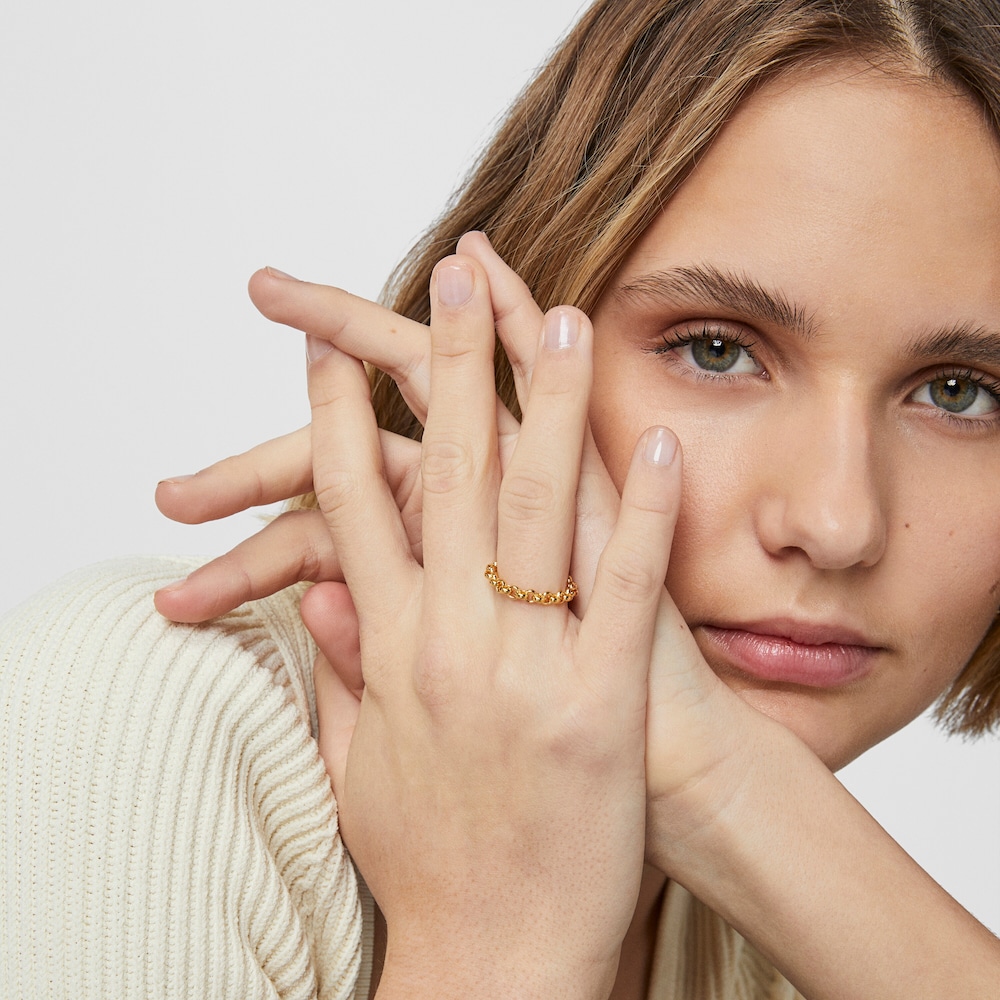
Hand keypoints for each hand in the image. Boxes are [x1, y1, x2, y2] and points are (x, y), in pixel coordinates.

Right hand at [154, 236, 752, 847]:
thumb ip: (336, 672)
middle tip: (451, 275)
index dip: (335, 415)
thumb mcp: (360, 765)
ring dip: (547, 402)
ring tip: (559, 314)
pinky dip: (640, 506)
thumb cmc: (428, 860)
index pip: (346, 502)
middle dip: (443, 363)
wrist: (493, 958)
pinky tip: (656, 437)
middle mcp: (446, 641)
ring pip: (533, 504)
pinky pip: (625, 583)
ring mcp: (525, 666)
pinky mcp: (601, 701)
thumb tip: (316, 595)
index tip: (334, 343)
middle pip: (439, 471)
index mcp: (382, 650)